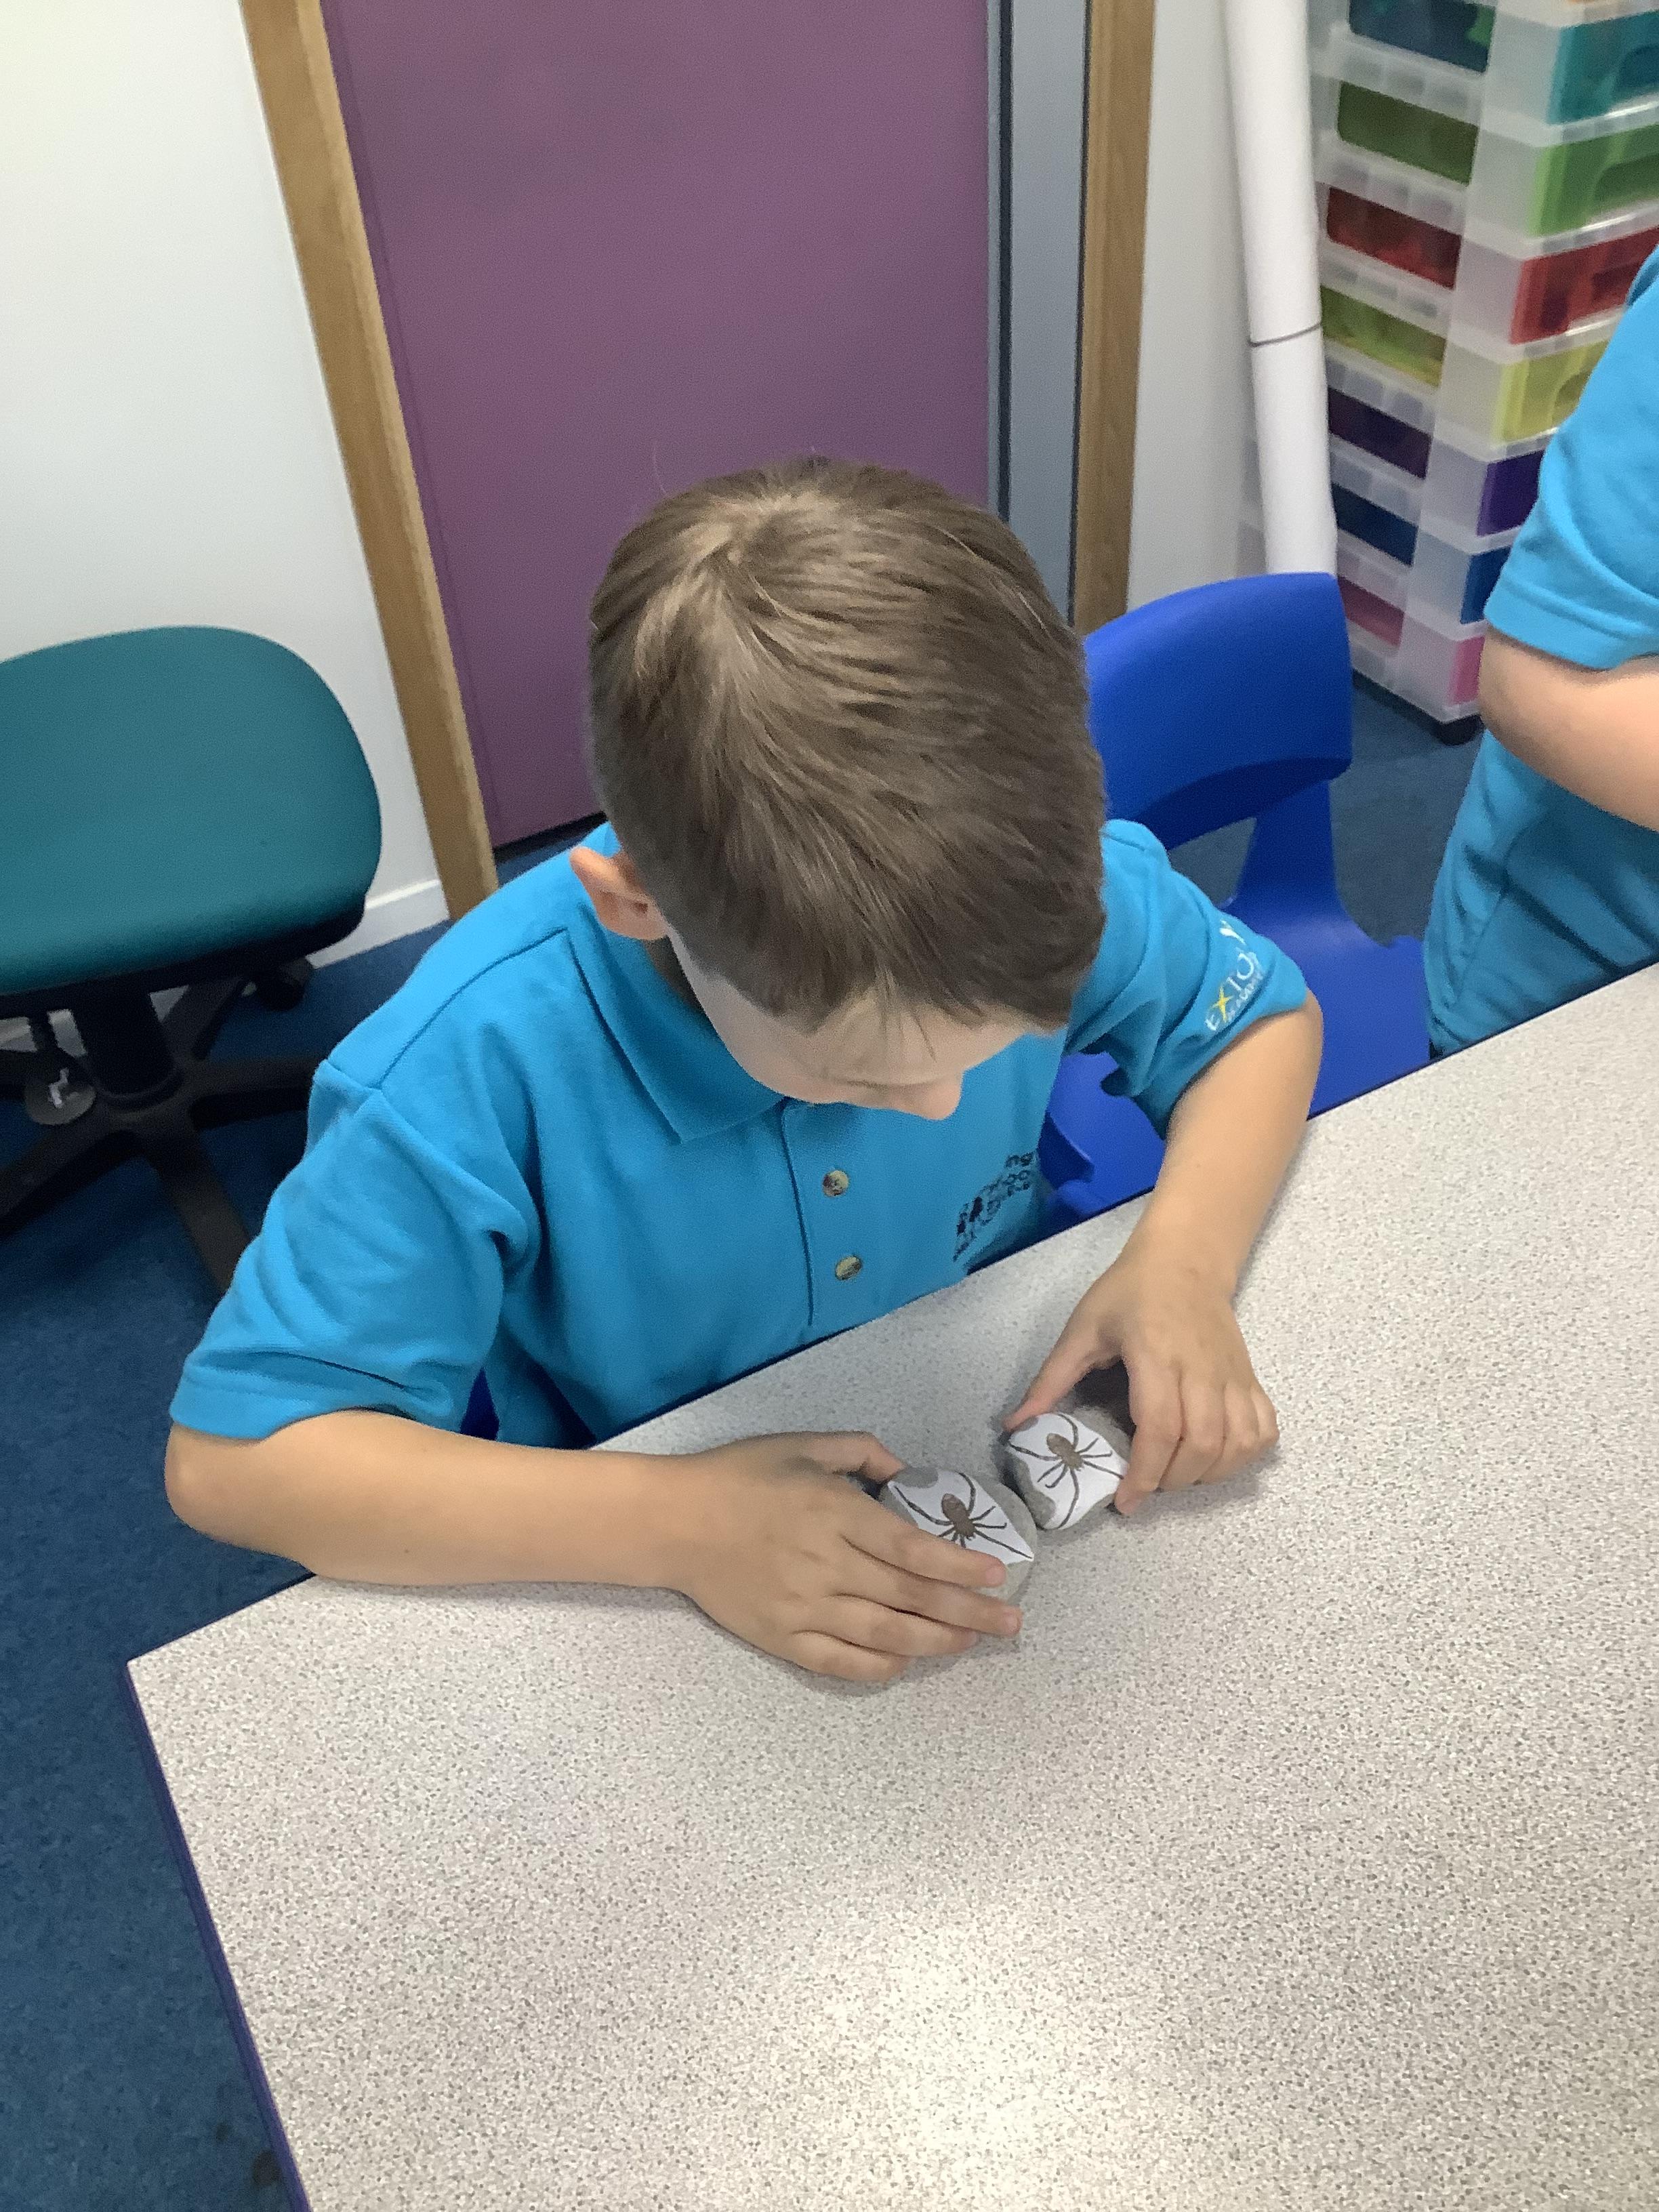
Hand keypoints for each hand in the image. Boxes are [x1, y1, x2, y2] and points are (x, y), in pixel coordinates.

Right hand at [661, 1432, 1022, 1682]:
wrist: (673, 1522)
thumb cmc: (740, 1476)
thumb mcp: (803, 1445)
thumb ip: (861, 1453)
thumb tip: (907, 1474)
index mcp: (834, 1514)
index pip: (911, 1548)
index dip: (959, 1566)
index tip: (997, 1573)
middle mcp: (826, 1565)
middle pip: (910, 1596)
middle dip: (967, 1613)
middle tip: (1009, 1623)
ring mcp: (804, 1608)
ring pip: (884, 1634)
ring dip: (935, 1641)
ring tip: (972, 1644)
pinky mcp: (781, 1638)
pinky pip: (839, 1662)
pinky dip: (879, 1666)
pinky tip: (907, 1662)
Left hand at [1007, 1247, 1276, 1515]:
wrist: (1184, 1260)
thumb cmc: (1129, 1293)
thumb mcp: (1082, 1328)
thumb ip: (1051, 1379)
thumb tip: (1014, 1424)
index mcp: (1155, 1354)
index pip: (1160, 1427)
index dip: (1145, 1473)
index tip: (1125, 1501)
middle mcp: (1200, 1368)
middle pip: (1201, 1444)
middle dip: (1172, 1480)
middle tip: (1145, 1485)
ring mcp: (1232, 1374)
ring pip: (1237, 1442)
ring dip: (1209, 1474)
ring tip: (1177, 1475)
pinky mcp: (1250, 1377)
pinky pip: (1263, 1428)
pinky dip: (1246, 1455)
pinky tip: (1217, 1459)